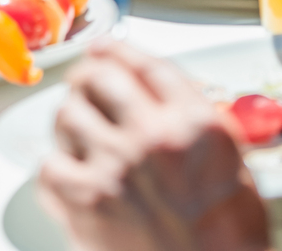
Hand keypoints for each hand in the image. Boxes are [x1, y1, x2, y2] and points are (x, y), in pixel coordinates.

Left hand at [38, 39, 272, 250]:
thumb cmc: (228, 233)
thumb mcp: (231, 160)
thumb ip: (194, 118)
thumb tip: (160, 94)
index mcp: (193, 122)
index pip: (145, 65)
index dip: (118, 51)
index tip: (104, 49)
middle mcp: (151, 136)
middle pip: (99, 78)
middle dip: (88, 78)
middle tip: (85, 86)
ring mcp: (115, 168)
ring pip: (67, 115)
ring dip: (70, 119)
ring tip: (77, 131)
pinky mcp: (87, 204)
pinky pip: (49, 168)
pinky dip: (55, 168)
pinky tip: (68, 173)